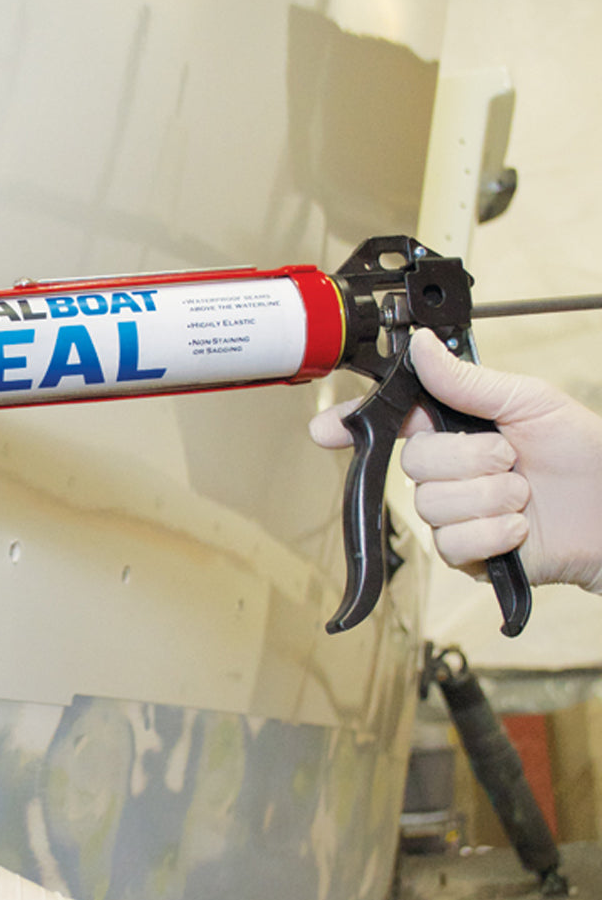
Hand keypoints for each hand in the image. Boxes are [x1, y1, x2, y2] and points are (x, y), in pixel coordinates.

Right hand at [309, 329, 601, 592]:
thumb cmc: (582, 451)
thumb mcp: (528, 399)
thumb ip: (467, 379)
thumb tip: (422, 346)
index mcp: (453, 426)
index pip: (389, 423)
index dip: (351, 426)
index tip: (324, 430)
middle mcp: (447, 470)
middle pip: (414, 464)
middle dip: (469, 459)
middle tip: (508, 456)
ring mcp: (453, 513)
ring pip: (432, 505)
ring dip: (490, 497)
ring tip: (521, 493)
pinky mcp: (464, 553)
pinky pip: (452, 543)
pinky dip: (493, 533)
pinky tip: (518, 526)